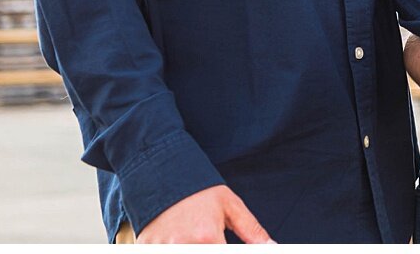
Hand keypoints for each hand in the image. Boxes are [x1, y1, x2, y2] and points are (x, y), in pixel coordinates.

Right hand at [135, 185, 274, 243]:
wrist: (162, 172)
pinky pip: (159, 252)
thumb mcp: (229, 205)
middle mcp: (184, 246)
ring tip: (189, 233)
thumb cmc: (198, 190)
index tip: (220, 243)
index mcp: (208, 238)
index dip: (225, 251)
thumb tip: (273, 246)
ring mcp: (163, 248)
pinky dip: (168, 246)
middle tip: (203, 237)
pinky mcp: (146, 248)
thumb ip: (252, 230)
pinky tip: (173, 237)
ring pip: (182, 253)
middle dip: (206, 246)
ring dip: (190, 246)